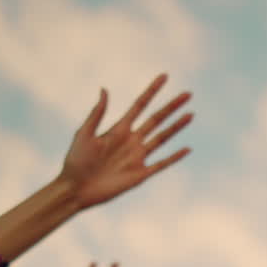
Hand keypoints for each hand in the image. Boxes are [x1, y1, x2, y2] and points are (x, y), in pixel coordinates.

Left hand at [59, 74, 192, 209]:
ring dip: (177, 126)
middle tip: (188, 93)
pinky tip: (187, 149)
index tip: (164, 77)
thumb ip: (97, 113)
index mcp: (119, 129)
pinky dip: (174, 157)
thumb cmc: (76, 161)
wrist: (76, 189)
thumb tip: (105, 90)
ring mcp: (138, 157)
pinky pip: (161, 164)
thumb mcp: (84, 133)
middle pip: (157, 119)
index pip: (140, 105)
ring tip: (190, 114)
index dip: (152, 91)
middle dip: (172, 106)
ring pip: (163, 138)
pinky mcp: (141, 174)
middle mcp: (132, 140)